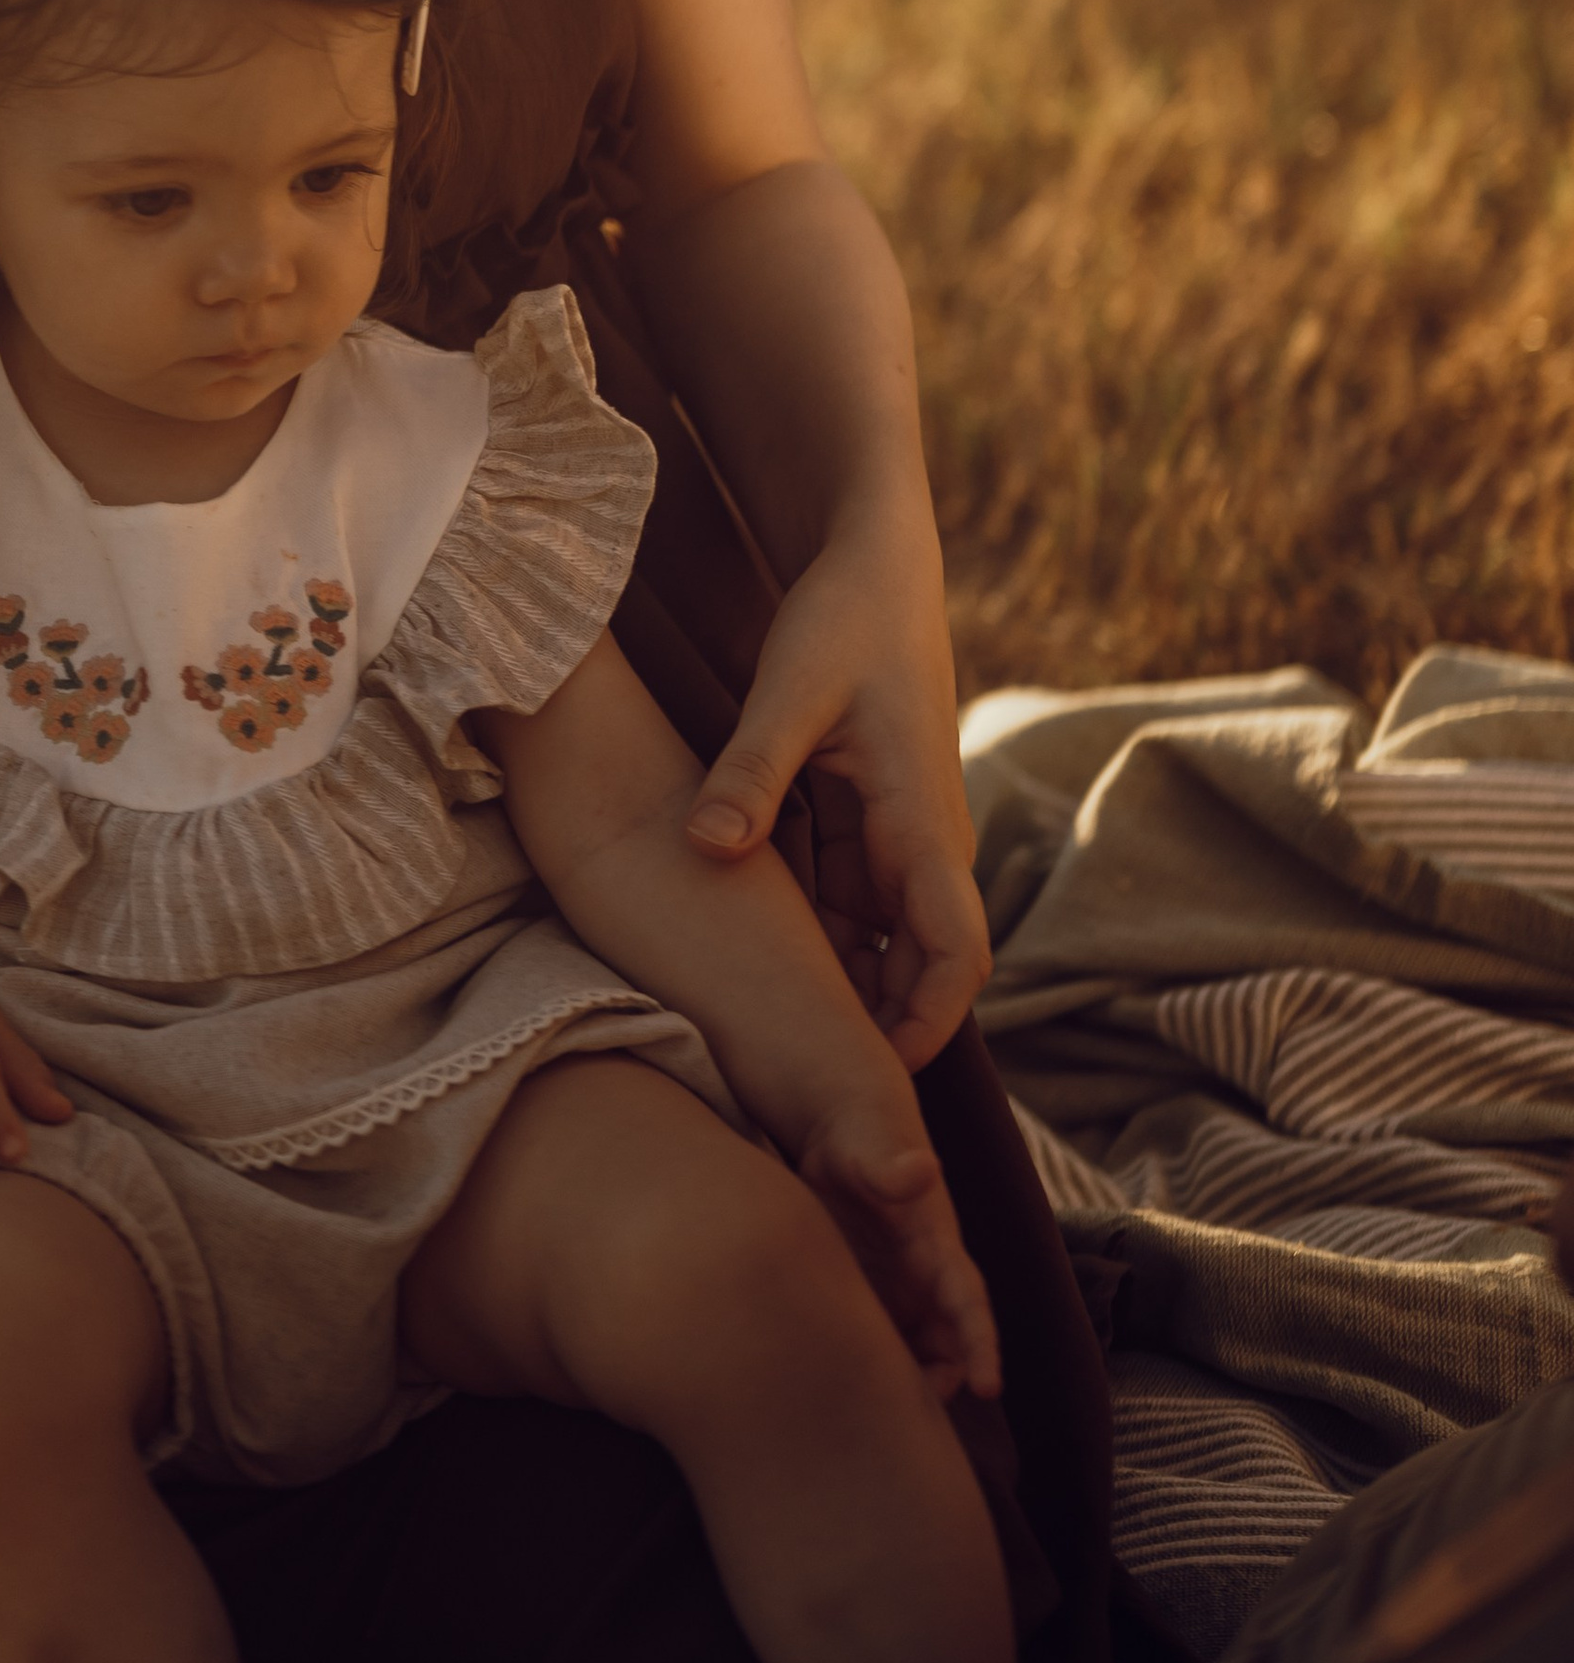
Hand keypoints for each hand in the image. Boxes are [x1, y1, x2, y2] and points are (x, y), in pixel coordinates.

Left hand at [683, 514, 988, 1069]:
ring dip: (834, 985)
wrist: (872, 567)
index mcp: (922, 818)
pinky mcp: (863, 822)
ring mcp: (894, 836)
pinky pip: (843, 901)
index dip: (925, 1022)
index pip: (955, 951)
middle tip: (798, 1094)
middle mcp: (920, 841)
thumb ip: (750, 770)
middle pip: (914, 967)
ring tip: (762, 1049)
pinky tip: (747, 968)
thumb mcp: (788, 691)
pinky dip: (809, 936)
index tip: (874, 1077)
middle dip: (871, 1028)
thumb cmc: (842, 621)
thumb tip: (708, 848)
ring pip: (871, 939)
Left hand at [798, 1100, 1000, 1401]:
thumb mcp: (872, 1146)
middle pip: (946, 1343)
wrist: (842, 1133)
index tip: (988, 1385)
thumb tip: (922, 1169)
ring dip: (903, 1382)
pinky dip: (864, 1368)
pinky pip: (872, 1341)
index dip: (980, 1343)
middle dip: (942, 1381)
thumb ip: (892, 1164)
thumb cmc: (863, 1136)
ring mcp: (894, 1289)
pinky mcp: (862, 1293)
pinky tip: (829, 1389)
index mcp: (936, 1245)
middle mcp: (924, 1277)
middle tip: (916, 1416)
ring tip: (869, 1415)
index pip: (968, 1299)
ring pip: (910, 1351)